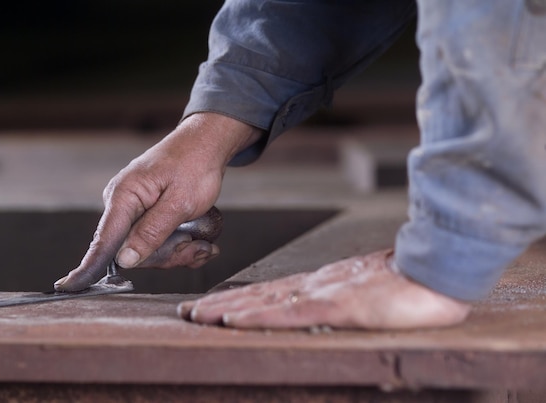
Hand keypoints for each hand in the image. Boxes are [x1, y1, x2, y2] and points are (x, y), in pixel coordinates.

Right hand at [54, 113, 262, 291]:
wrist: (205, 144)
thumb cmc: (195, 165)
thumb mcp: (180, 202)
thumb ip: (152, 232)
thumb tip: (124, 261)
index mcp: (124, 197)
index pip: (103, 240)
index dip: (88, 267)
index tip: (68, 287)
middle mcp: (123, 205)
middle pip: (133, 252)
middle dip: (168, 254)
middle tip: (198, 245)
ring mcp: (133, 211)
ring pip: (149, 251)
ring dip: (179, 250)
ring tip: (202, 240)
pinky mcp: (145, 215)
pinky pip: (157, 242)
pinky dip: (180, 245)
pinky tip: (198, 240)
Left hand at [178, 250, 470, 329]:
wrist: (435, 272)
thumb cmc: (402, 284)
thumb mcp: (362, 292)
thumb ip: (337, 299)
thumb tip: (313, 310)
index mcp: (318, 287)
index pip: (267, 295)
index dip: (234, 302)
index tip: (206, 309)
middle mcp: (313, 288)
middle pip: (257, 297)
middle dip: (219, 307)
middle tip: (186, 313)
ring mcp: (325, 294)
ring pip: (266, 303)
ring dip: (228, 311)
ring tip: (196, 317)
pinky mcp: (340, 305)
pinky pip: (294, 313)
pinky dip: (262, 317)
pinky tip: (237, 321)